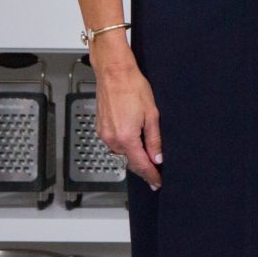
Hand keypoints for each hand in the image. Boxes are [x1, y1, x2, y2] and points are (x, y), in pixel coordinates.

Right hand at [92, 49, 163, 189]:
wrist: (114, 73)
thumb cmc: (133, 88)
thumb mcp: (152, 115)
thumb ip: (154, 140)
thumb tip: (157, 158)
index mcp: (126, 138)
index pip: (140, 164)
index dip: (150, 175)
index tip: (157, 183)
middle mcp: (112, 139)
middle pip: (130, 160)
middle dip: (143, 167)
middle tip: (155, 173)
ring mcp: (104, 134)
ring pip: (122, 152)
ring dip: (134, 154)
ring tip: (147, 153)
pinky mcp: (100, 128)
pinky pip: (114, 143)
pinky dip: (125, 144)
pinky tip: (133, 139)